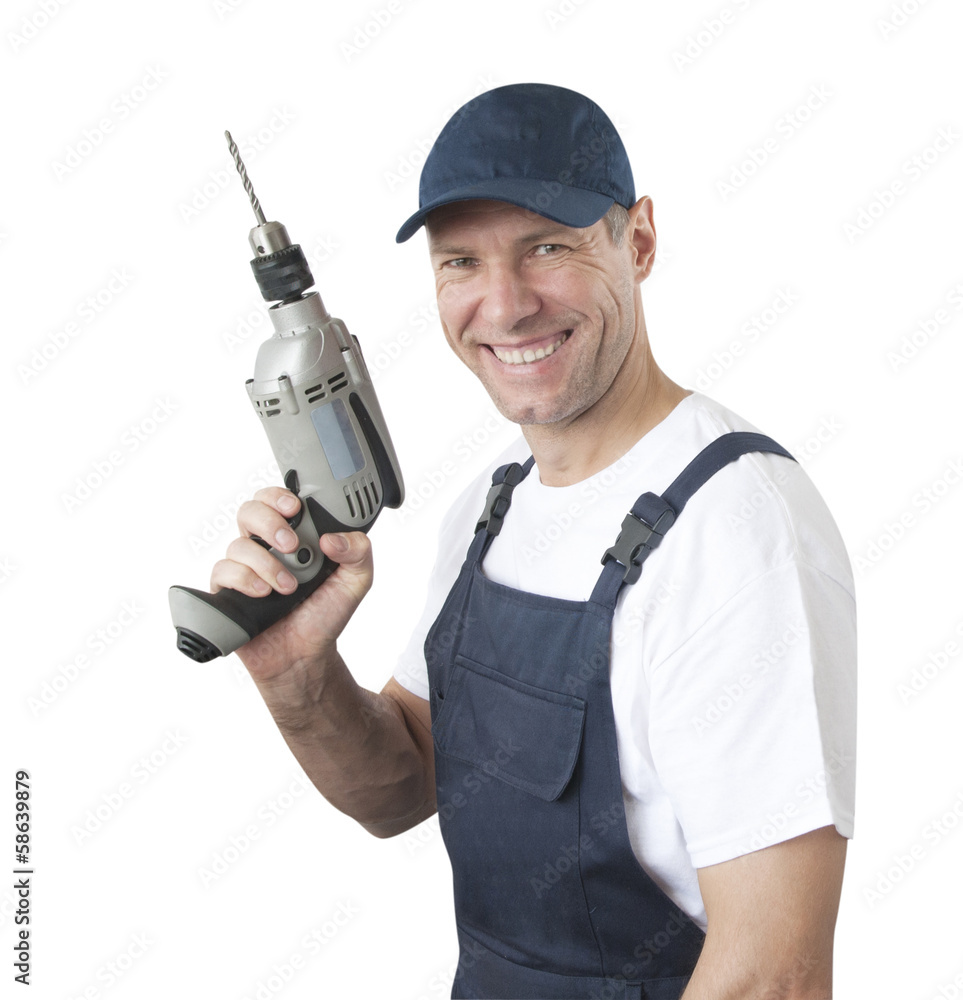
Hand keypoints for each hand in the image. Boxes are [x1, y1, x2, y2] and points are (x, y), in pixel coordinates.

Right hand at [210, 487, 372, 684]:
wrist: (304, 655)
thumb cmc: (325, 614)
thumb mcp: (356, 581)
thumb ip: (358, 552)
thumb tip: (332, 538)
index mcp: (295, 536)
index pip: (276, 500)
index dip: (280, 496)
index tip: (296, 509)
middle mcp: (266, 547)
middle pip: (249, 511)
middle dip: (269, 523)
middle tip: (291, 545)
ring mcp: (245, 568)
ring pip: (238, 544)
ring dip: (266, 564)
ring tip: (288, 587)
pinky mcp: (228, 590)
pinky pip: (223, 571)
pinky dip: (244, 580)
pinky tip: (263, 594)